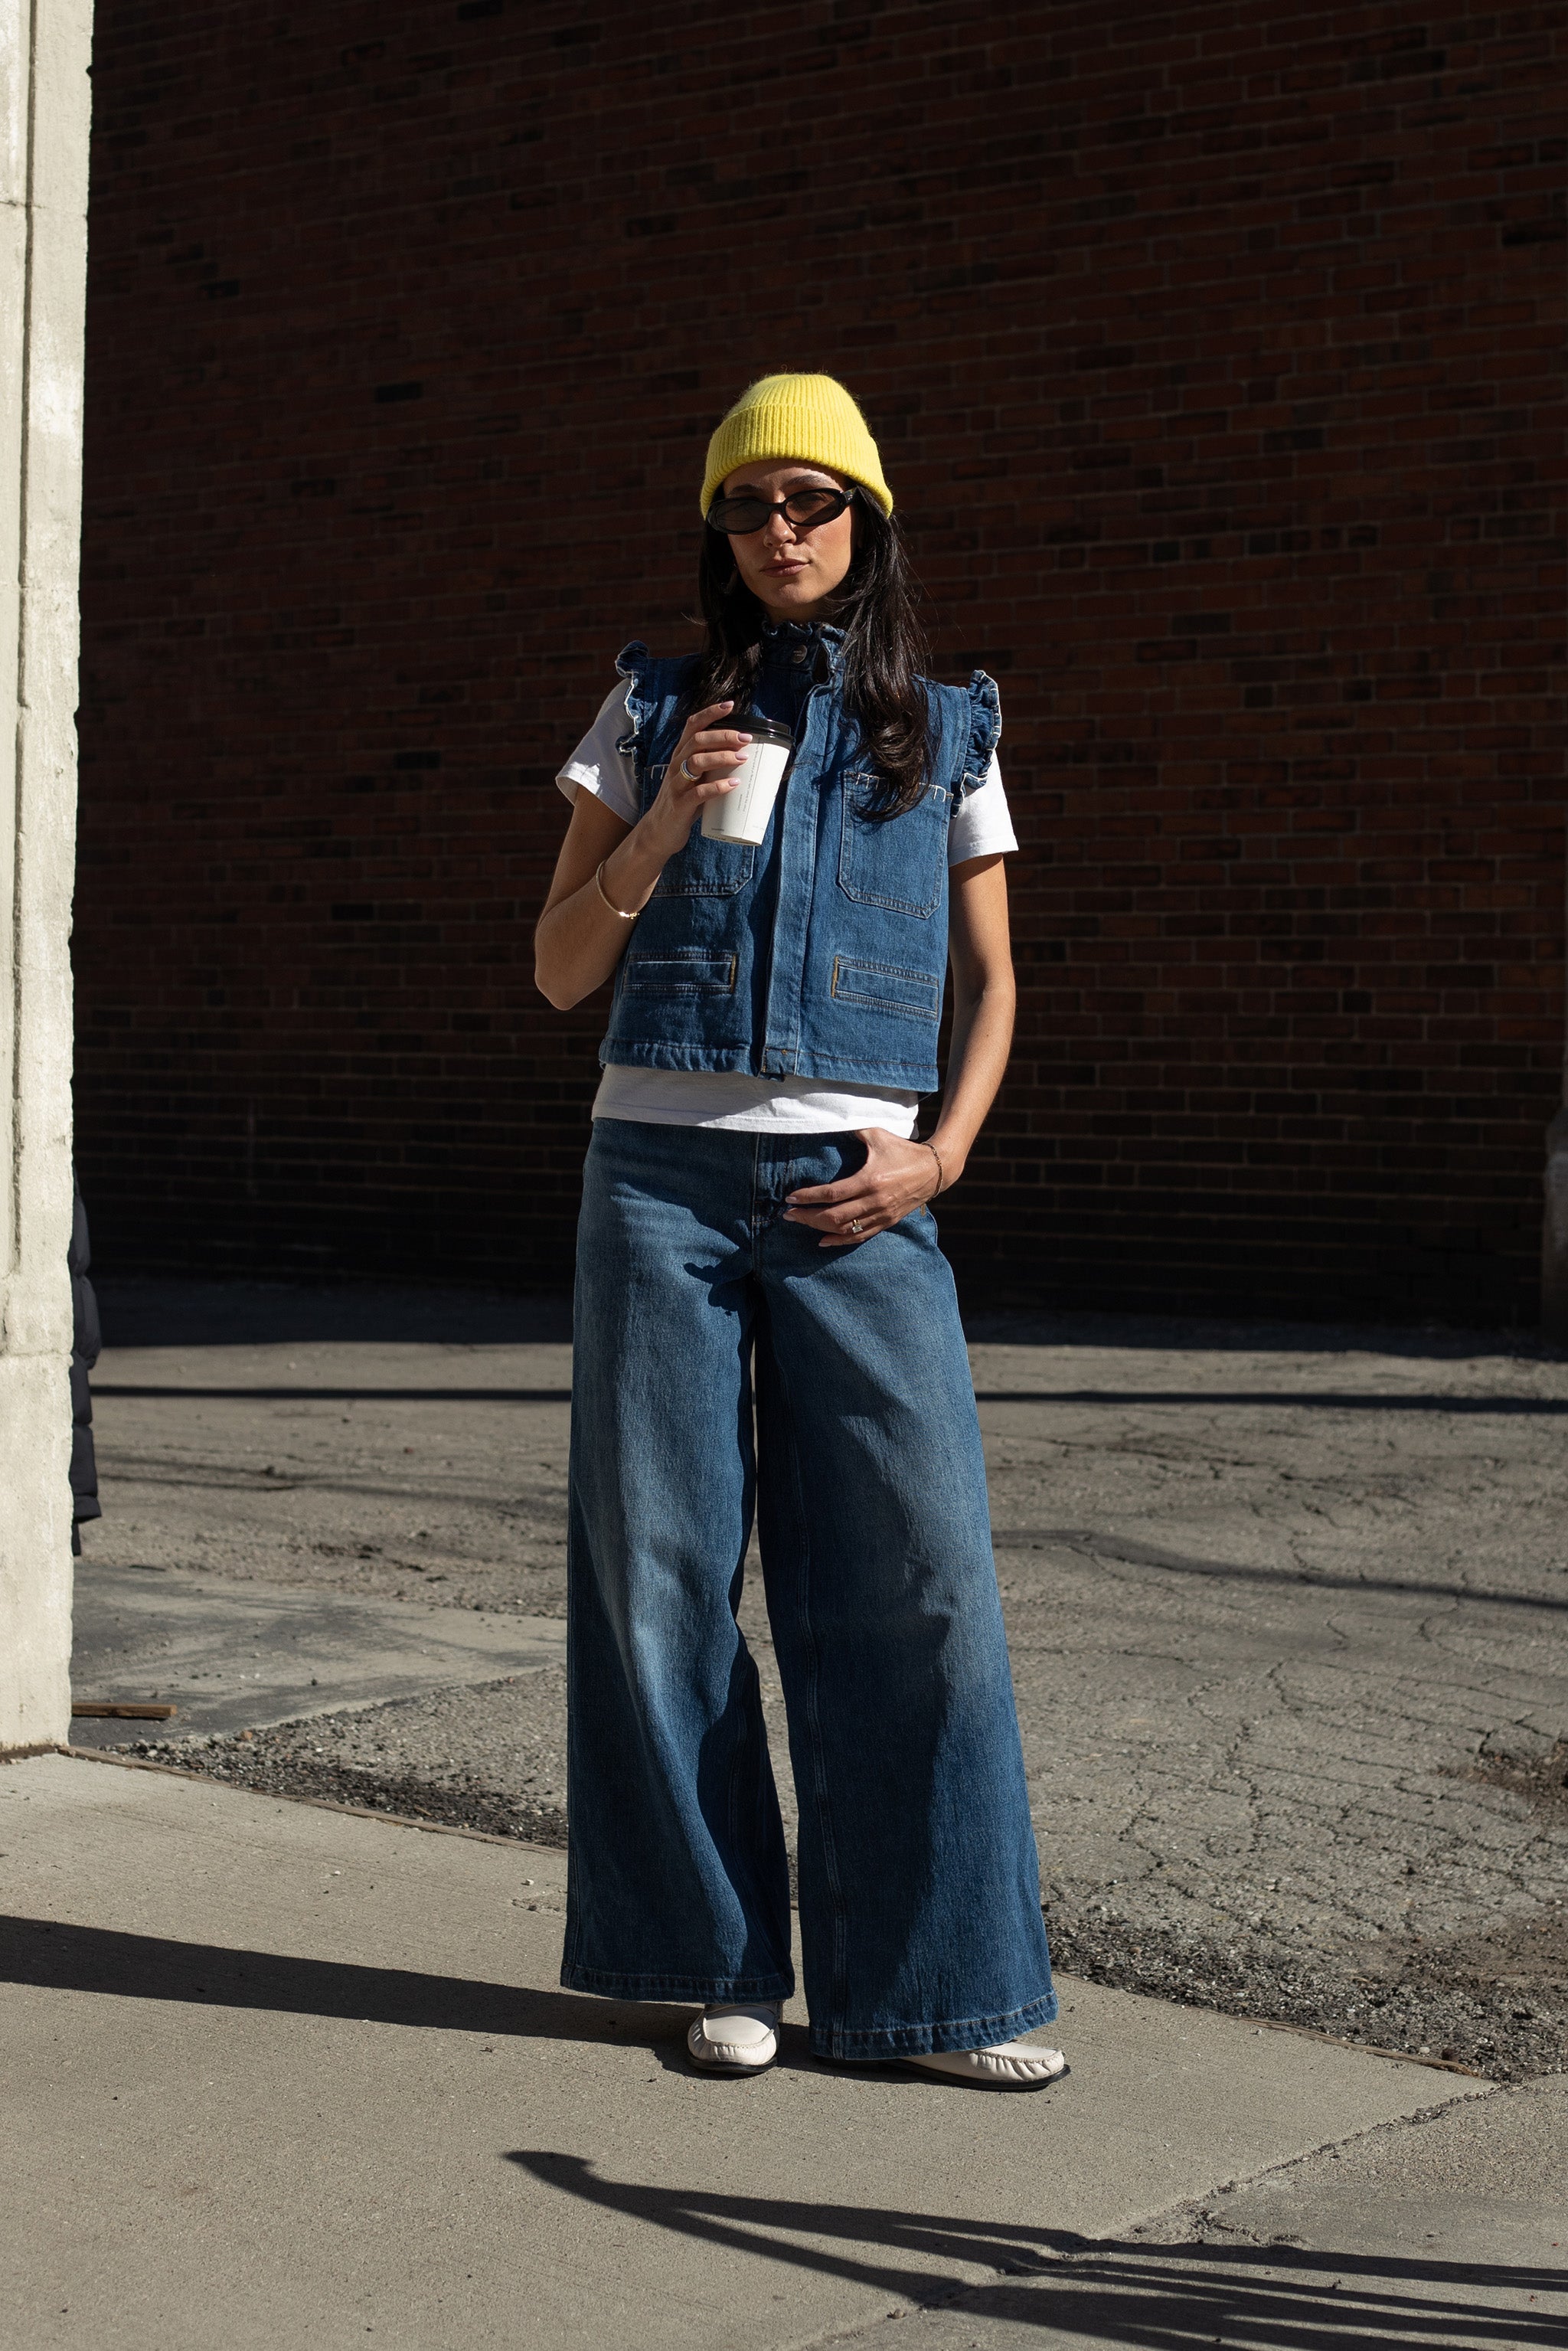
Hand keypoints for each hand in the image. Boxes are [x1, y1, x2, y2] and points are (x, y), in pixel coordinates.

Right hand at [643, 701, 751, 855]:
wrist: (659, 832)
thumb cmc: (683, 802)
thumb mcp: (695, 779)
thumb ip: (712, 767)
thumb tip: (746, 758)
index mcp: (680, 755)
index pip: (692, 726)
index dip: (710, 713)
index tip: (730, 705)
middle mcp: (676, 765)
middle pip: (697, 741)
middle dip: (723, 736)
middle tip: (746, 739)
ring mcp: (677, 784)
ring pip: (696, 762)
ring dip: (722, 757)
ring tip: (743, 759)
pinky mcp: (680, 805)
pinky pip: (698, 792)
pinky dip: (717, 787)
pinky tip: (733, 785)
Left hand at [782, 1127, 948, 1247]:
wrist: (934, 1170)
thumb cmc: (904, 1151)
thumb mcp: (878, 1135)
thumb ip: (854, 1131)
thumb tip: (831, 1121)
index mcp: (870, 1180)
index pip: (832, 1194)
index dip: (808, 1197)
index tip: (790, 1198)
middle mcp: (874, 1201)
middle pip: (833, 1216)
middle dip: (808, 1217)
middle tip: (789, 1214)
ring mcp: (881, 1215)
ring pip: (845, 1230)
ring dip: (820, 1229)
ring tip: (801, 1223)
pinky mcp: (887, 1222)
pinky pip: (860, 1237)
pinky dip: (840, 1241)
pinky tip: (823, 1241)